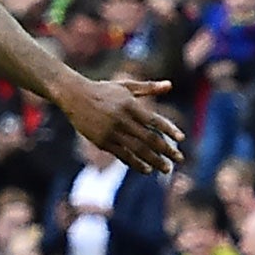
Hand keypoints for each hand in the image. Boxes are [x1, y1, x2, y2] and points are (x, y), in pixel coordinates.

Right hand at [57, 78, 184, 174]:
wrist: (73, 96)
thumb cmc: (102, 90)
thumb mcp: (125, 87)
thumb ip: (148, 88)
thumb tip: (170, 85)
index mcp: (130, 105)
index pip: (154, 120)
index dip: (169, 130)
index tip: (182, 139)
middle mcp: (122, 119)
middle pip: (149, 138)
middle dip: (166, 150)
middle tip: (179, 159)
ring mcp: (111, 132)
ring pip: (137, 150)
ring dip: (154, 161)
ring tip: (166, 169)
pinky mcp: (102, 141)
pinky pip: (122, 155)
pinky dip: (136, 163)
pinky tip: (146, 169)